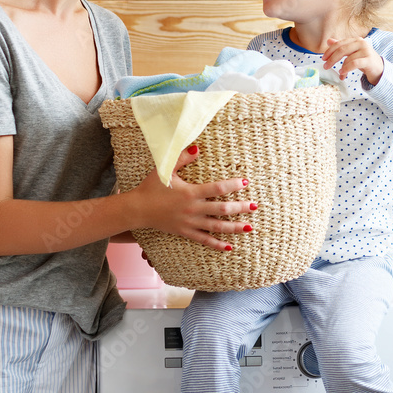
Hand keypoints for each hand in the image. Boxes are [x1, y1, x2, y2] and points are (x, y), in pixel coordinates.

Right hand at [132, 146, 255, 250]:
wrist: (137, 209)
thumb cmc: (151, 187)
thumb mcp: (165, 169)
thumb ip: (182, 158)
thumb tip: (198, 146)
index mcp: (190, 193)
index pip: (216, 189)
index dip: (232, 185)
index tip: (245, 182)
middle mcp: (192, 209)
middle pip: (221, 209)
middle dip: (239, 208)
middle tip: (255, 206)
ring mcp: (189, 223)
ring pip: (216, 226)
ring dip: (233, 227)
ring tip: (249, 227)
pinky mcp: (185, 232)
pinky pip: (203, 239)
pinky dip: (216, 244)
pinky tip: (229, 246)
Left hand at [323, 37, 382, 84]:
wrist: (379, 68)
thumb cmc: (364, 60)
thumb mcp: (352, 53)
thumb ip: (341, 46)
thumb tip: (328, 40)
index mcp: (355, 40)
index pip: (339, 44)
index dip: (329, 51)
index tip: (323, 59)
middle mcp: (361, 43)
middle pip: (342, 50)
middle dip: (332, 59)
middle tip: (326, 66)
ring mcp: (366, 50)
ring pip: (348, 58)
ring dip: (341, 68)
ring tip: (340, 74)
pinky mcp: (369, 59)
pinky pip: (354, 64)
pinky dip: (346, 69)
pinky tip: (343, 73)